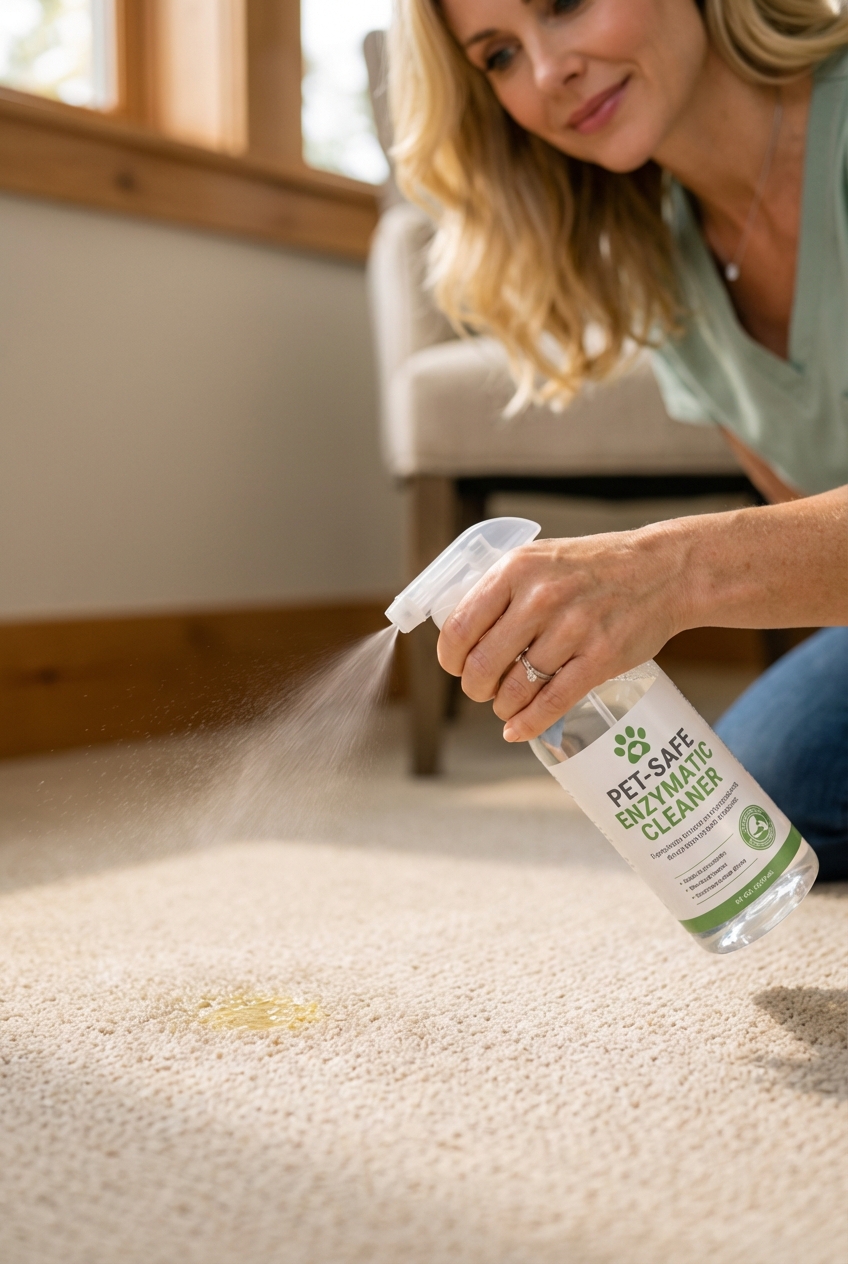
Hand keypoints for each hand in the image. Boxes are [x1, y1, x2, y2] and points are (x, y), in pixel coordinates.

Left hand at [437, 524, 686, 741]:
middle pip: (483, 664)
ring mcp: (572, 629)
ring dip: (503, 707)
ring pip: (515, 689)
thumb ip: (502, 591)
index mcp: (516, 570)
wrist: (662, 570)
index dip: (450, 658)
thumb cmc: (594, 567)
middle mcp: (541, 598)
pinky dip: (528, 724)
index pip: (460, 627)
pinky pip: (552, 702)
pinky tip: (517, 730)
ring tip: (506, 705)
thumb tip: (463, 634)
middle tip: (482, 690)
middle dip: (475, 688)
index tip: (456, 667)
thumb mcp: (539, 559)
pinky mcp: (600, 658)